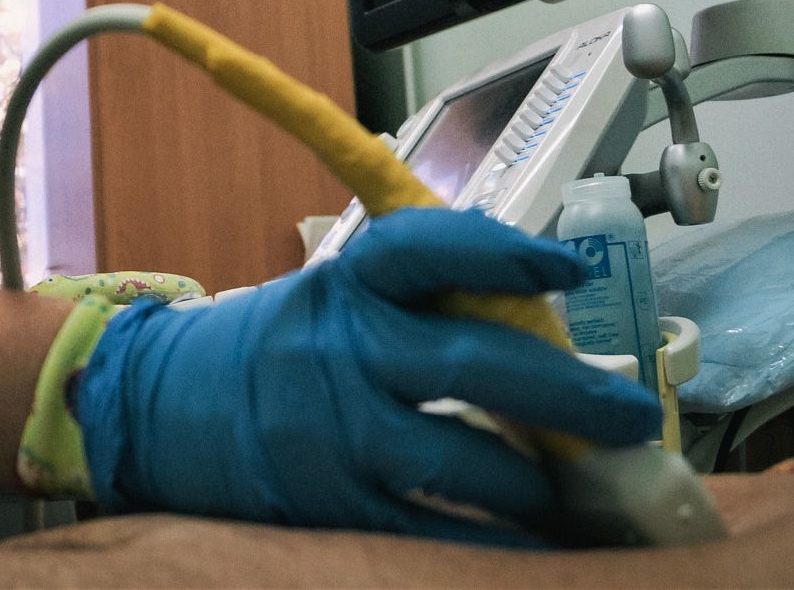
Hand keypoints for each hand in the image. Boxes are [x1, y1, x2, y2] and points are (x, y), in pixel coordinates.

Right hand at [72, 207, 660, 542]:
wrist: (161, 411)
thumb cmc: (283, 348)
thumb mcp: (341, 297)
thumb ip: (428, 302)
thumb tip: (550, 326)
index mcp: (349, 283)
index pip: (427, 251)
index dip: (501, 255)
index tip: (567, 271)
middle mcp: (340, 351)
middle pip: (471, 365)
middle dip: (567, 393)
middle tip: (632, 415)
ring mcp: (332, 435)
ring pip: (459, 461)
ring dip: (533, 479)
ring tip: (577, 487)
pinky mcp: (330, 507)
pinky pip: (428, 531)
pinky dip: (489, 540)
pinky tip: (533, 543)